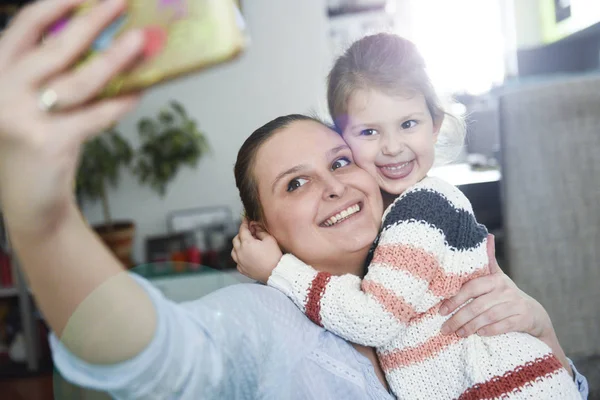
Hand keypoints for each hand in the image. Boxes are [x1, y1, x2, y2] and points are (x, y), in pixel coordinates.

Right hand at [0, 0, 143, 235]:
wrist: (28, 199)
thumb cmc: (38, 140)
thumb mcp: (33, 99)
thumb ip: (55, 72)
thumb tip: (107, 41)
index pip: (24, 25)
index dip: (56, 4)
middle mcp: (2, 90)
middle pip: (57, 47)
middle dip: (95, 21)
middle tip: (122, 2)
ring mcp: (22, 117)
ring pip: (81, 80)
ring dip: (117, 59)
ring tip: (142, 42)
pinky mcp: (48, 143)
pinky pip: (97, 115)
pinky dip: (122, 101)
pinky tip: (141, 90)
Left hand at [231, 219, 281, 282]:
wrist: (276, 272)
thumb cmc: (274, 256)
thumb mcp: (269, 239)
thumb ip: (260, 231)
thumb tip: (255, 227)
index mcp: (246, 243)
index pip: (242, 230)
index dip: (244, 223)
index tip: (246, 220)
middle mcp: (240, 252)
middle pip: (236, 239)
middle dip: (241, 234)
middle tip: (249, 231)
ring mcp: (240, 262)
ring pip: (234, 250)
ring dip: (238, 245)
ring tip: (246, 244)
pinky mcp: (242, 269)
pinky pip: (237, 261)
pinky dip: (240, 256)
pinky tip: (246, 255)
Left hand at [439, 235, 552, 339]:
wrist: (534, 314)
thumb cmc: (506, 294)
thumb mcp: (497, 276)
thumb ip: (488, 260)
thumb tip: (486, 234)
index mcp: (495, 279)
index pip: (471, 288)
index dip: (455, 299)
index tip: (441, 310)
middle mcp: (505, 290)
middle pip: (477, 306)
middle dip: (459, 318)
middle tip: (445, 328)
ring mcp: (515, 305)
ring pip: (488, 317)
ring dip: (470, 327)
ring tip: (458, 334)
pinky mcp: (522, 319)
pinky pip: (502, 326)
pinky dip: (489, 331)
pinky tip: (478, 335)